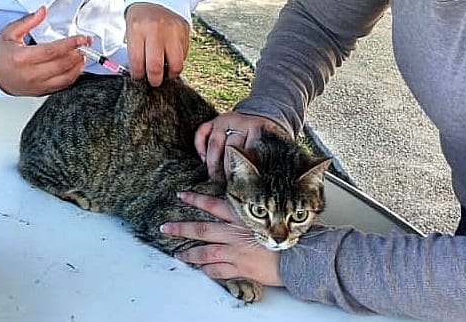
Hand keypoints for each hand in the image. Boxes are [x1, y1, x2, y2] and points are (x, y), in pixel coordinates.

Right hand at [0, 7, 86, 96]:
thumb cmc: (0, 55)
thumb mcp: (9, 33)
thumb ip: (28, 21)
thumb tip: (43, 11)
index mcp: (22, 58)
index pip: (52, 51)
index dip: (70, 44)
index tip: (82, 38)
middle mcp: (30, 74)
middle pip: (62, 65)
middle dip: (78, 53)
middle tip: (87, 43)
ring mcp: (37, 86)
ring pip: (66, 78)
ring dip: (78, 65)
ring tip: (83, 54)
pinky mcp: (41, 92)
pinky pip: (63, 86)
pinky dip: (73, 76)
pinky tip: (76, 66)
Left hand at [125, 2, 188, 85]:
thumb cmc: (142, 15)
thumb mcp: (131, 29)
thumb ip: (135, 50)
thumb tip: (139, 73)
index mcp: (137, 29)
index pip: (137, 62)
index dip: (138, 76)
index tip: (139, 78)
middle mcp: (156, 31)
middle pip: (156, 67)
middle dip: (154, 80)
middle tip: (153, 81)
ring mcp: (172, 32)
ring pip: (175, 65)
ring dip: (170, 74)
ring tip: (165, 72)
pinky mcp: (185, 32)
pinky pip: (183, 56)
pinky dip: (177, 61)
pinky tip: (170, 57)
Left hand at [162, 191, 282, 288]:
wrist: (299, 258)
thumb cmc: (288, 237)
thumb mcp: (271, 217)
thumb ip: (255, 214)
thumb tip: (246, 210)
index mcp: (242, 219)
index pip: (214, 205)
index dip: (196, 199)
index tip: (182, 195)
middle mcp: (235, 234)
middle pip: (202, 229)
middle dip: (181, 228)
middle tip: (166, 228)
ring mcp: (236, 252)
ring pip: (205, 252)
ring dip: (189, 253)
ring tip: (178, 253)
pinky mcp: (240, 268)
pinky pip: (217, 271)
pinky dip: (207, 270)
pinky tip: (201, 270)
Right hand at [195, 112, 287, 180]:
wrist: (261, 123)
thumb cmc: (264, 143)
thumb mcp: (268, 150)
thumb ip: (260, 161)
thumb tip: (255, 184)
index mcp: (257, 129)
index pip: (246, 153)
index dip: (241, 171)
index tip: (239, 187)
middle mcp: (240, 122)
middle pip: (229, 149)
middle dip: (226, 170)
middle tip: (226, 187)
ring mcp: (225, 120)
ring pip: (214, 143)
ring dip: (212, 163)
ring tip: (214, 179)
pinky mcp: (213, 120)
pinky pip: (202, 132)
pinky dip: (200, 146)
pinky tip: (204, 159)